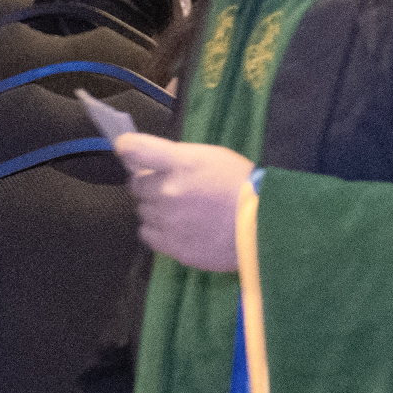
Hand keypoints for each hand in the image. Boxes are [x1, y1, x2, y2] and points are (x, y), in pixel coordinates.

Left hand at [112, 131, 254, 270]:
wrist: (265, 226)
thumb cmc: (242, 186)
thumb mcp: (213, 158)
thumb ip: (178, 158)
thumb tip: (147, 164)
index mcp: (181, 163)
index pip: (135, 148)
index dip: (127, 146)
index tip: (127, 148)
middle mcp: (167, 191)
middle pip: (136, 185)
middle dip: (150, 185)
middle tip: (174, 189)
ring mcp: (167, 221)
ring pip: (143, 211)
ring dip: (156, 208)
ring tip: (184, 211)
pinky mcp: (171, 246)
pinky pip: (148, 233)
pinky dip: (159, 230)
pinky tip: (180, 227)